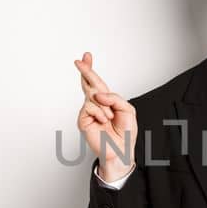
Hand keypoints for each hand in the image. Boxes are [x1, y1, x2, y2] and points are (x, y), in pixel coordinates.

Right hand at [75, 52, 137, 180]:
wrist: (121, 150)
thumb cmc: (125, 132)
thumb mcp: (127, 110)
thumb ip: (114, 98)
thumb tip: (98, 94)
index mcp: (106, 101)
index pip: (97, 82)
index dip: (91, 69)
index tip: (86, 56)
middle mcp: (96, 104)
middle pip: (88, 83)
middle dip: (86, 71)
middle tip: (79, 60)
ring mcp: (88, 112)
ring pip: (94, 96)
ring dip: (106, 107)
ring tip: (110, 119)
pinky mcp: (83, 120)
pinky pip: (90, 107)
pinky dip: (100, 113)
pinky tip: (103, 121)